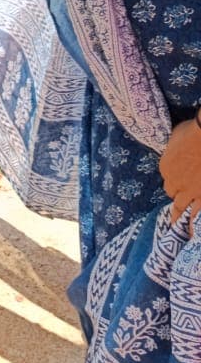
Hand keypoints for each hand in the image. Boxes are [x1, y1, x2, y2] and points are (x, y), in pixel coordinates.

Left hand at [159, 117, 200, 231]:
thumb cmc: (194, 130)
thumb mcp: (178, 136)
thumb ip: (177, 148)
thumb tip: (180, 149)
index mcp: (166, 167)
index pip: (168, 180)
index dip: (175, 180)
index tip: (181, 180)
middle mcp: (176, 182)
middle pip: (174, 195)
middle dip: (176, 202)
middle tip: (176, 215)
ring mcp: (193, 191)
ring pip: (185, 209)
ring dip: (183, 220)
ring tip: (182, 233)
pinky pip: (199, 213)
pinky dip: (196, 221)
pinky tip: (195, 232)